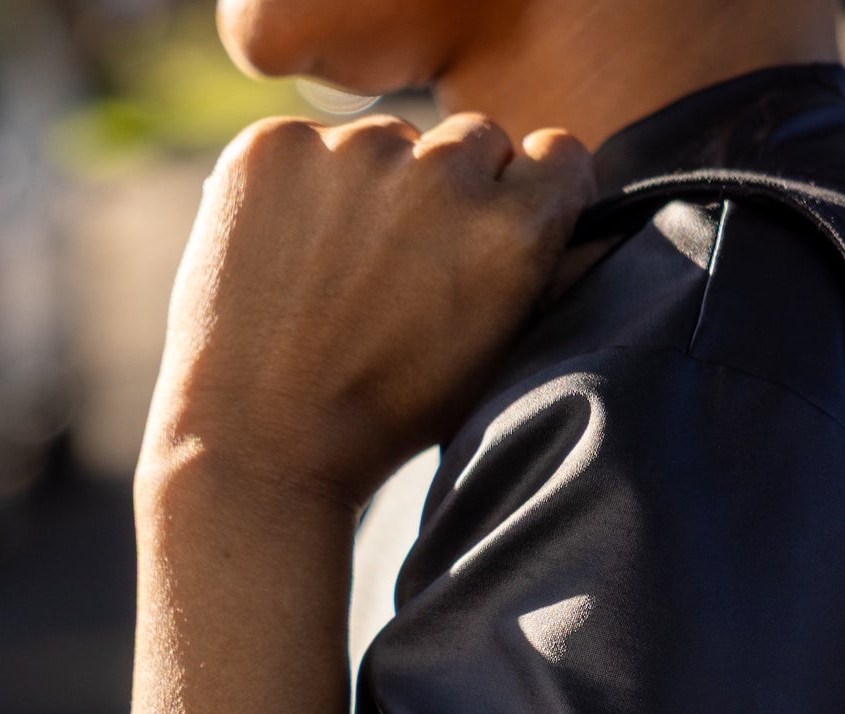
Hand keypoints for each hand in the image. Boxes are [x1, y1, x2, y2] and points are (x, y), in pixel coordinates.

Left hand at [141, 107, 594, 513]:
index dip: (536, 188)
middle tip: (411, 265)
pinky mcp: (276, 144)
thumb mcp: (492, 362)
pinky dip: (303, 187)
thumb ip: (542, 280)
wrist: (260, 442)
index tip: (508, 216)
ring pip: (391, 140)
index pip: (561, 156)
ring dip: (378, 184)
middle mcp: (443, 175)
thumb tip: (584, 224)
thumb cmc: (386, 420)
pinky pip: (312, 144)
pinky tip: (288, 257)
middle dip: (458, 188)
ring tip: (339, 274)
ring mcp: (354, 149)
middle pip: (476, 140)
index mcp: (513, 233)